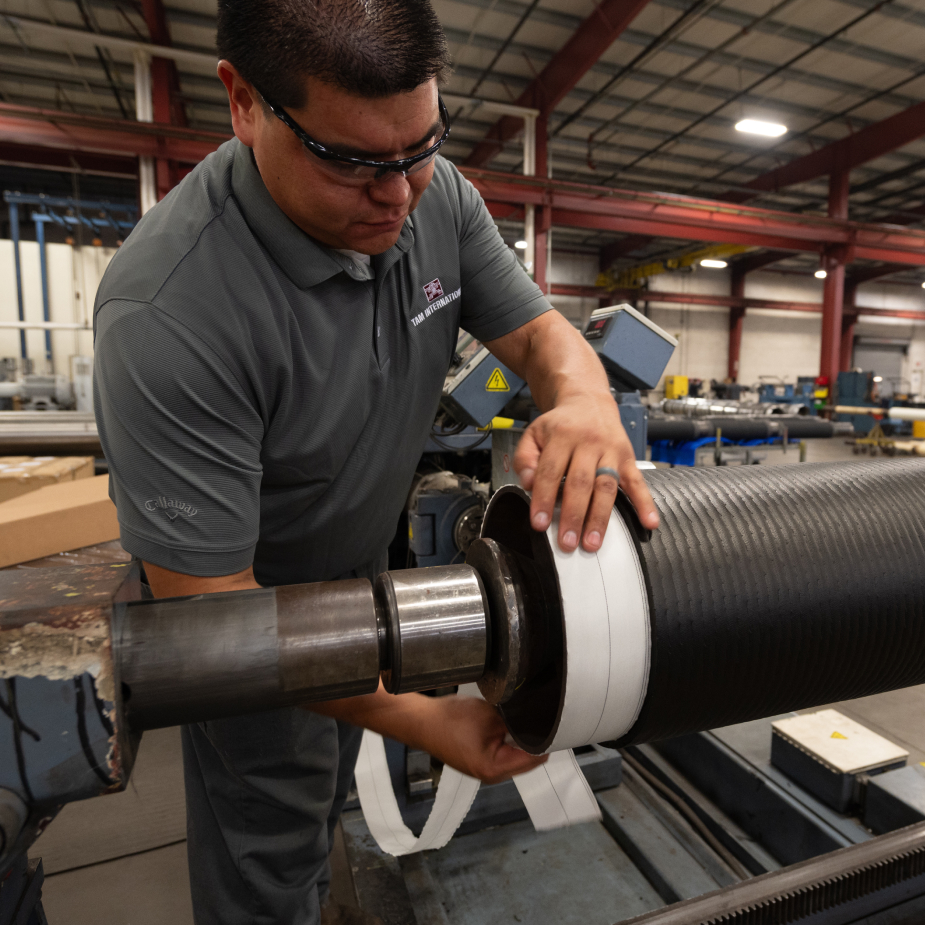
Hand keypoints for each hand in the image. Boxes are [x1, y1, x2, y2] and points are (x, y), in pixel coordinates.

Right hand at [425, 696, 546, 784]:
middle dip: (532, 740)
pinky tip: (504, 726)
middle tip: (537, 717)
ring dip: (518, 740)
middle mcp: (492, 775)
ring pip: (515, 756)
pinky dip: (507, 741)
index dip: (546, 740)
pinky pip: (503, 753)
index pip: (534, 758)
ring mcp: (485, 771)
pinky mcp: (480, 762)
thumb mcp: (490, 716)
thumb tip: (537, 723)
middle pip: (527, 760)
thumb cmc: (449, 720)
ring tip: (518, 720)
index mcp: (495, 769)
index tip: (553, 723)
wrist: (422, 721)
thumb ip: (516, 722)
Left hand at [514, 392, 659, 552]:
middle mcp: (588, 442)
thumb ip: (526, 458)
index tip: (539, 523)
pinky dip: (645, 503)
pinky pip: (638, 482)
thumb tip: (529, 483)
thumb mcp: (534, 433)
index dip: (543, 498)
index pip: (550, 471)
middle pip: (580, 482)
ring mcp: (611, 451)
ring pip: (606, 486)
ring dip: (600, 517)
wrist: (588, 401)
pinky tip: (650, 523)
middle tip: (567, 542)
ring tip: (592, 543)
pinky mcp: (628, 458)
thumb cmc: (559, 425)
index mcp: (562, 435)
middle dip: (573, 515)